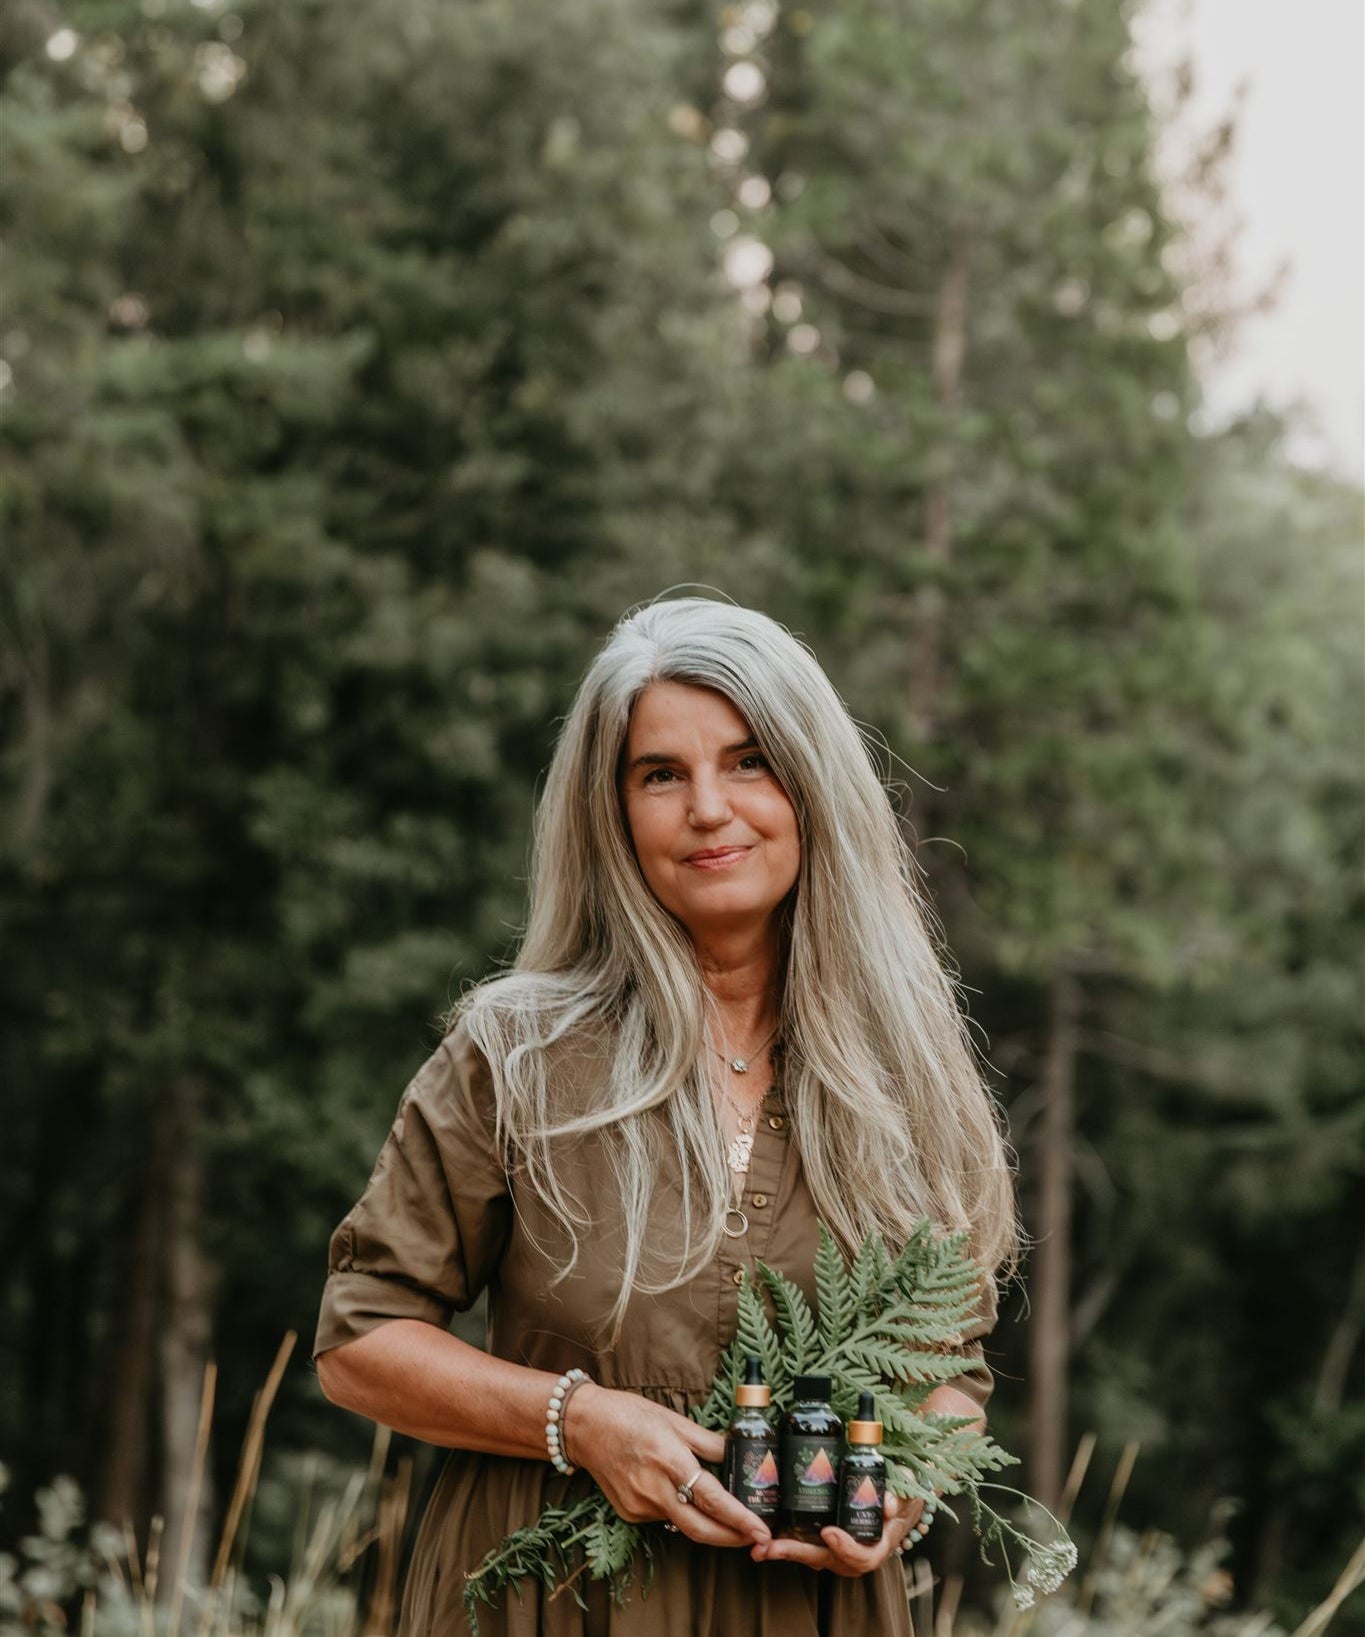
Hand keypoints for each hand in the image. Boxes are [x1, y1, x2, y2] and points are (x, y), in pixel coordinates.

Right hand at [567, 1384, 771, 1549]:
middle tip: (758, 1538)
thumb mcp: (674, 1419)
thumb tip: (736, 1453)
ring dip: (709, 1526)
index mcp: (669, 1460)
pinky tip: (687, 1501)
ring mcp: (639, 1505)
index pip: (712, 1499)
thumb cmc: (628, 1414)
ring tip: (732, 1520)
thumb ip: (707, 1442)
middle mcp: (654, 1489)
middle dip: (733, 1538)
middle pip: (701, 1530)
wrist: (583, 1425)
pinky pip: (664, 1518)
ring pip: (683, 1526)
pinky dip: (682, 1514)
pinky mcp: (630, 1513)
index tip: (762, 1531)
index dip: (740, 1519)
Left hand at [751, 1492, 922, 1576]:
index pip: (863, 1557)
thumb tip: (887, 1504)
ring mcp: (837, 1552)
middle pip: (826, 1560)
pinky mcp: (823, 1543)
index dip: (846, 1548)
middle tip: (772, 1547)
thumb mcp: (905, 1496)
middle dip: (797, 1553)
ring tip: (759, 1547)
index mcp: (877, 1547)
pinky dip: (785, 1543)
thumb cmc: (900, 1501)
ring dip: (784, 1551)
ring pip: (810, 1556)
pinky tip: (764, 1538)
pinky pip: (804, 1547)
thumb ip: (898, 1496)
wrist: (895, 1505)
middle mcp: (854, 1556)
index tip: (830, 1533)